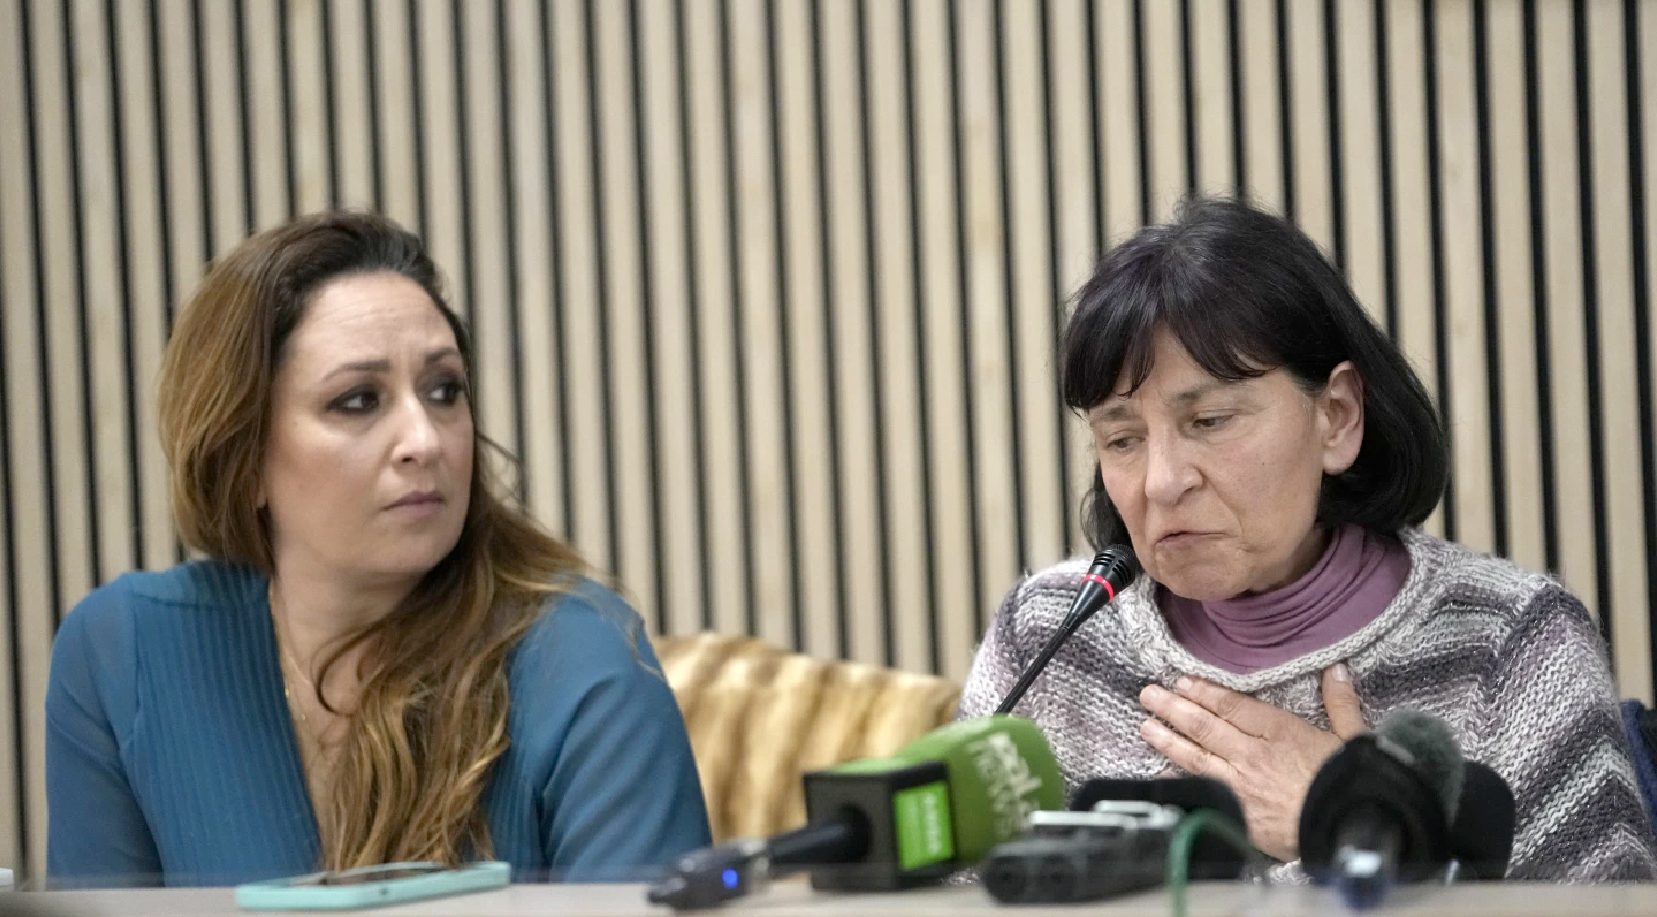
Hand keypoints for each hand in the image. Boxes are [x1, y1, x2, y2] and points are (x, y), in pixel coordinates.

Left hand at [1137, 665, 1365, 861]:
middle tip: (1148, 694)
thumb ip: (1341, 703)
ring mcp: (1240, 785)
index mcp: (1279, 731)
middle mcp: (1252, 754)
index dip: (1204, 692)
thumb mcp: (1352, 739)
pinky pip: (1202, 792)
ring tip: (1145, 726)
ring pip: (1196, 757)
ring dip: (1168, 740)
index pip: (1232, 706)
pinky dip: (1180, 782)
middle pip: (1205, 726)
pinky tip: (1161, 774)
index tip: (1181, 681)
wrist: (1347, 830)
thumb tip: (1335, 670)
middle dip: (1173, 708)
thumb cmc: (1351, 785)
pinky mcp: (1237, 813)